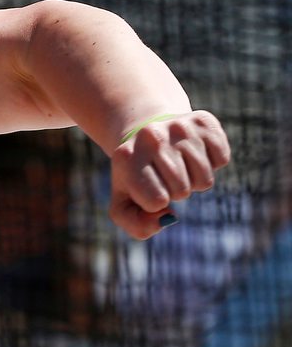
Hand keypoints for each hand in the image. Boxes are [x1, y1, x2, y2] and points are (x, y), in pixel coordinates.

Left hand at [109, 111, 229, 238]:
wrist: (147, 134)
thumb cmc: (136, 177)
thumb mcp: (124, 204)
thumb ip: (136, 225)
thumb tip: (168, 218)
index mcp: (126, 157)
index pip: (156, 201)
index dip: (156, 203)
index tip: (149, 188)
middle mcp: (151, 137)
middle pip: (182, 191)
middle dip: (176, 192)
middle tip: (164, 175)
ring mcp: (179, 126)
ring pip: (205, 179)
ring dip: (194, 180)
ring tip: (178, 164)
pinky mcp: (204, 121)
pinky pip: (222, 159)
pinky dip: (211, 163)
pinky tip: (192, 152)